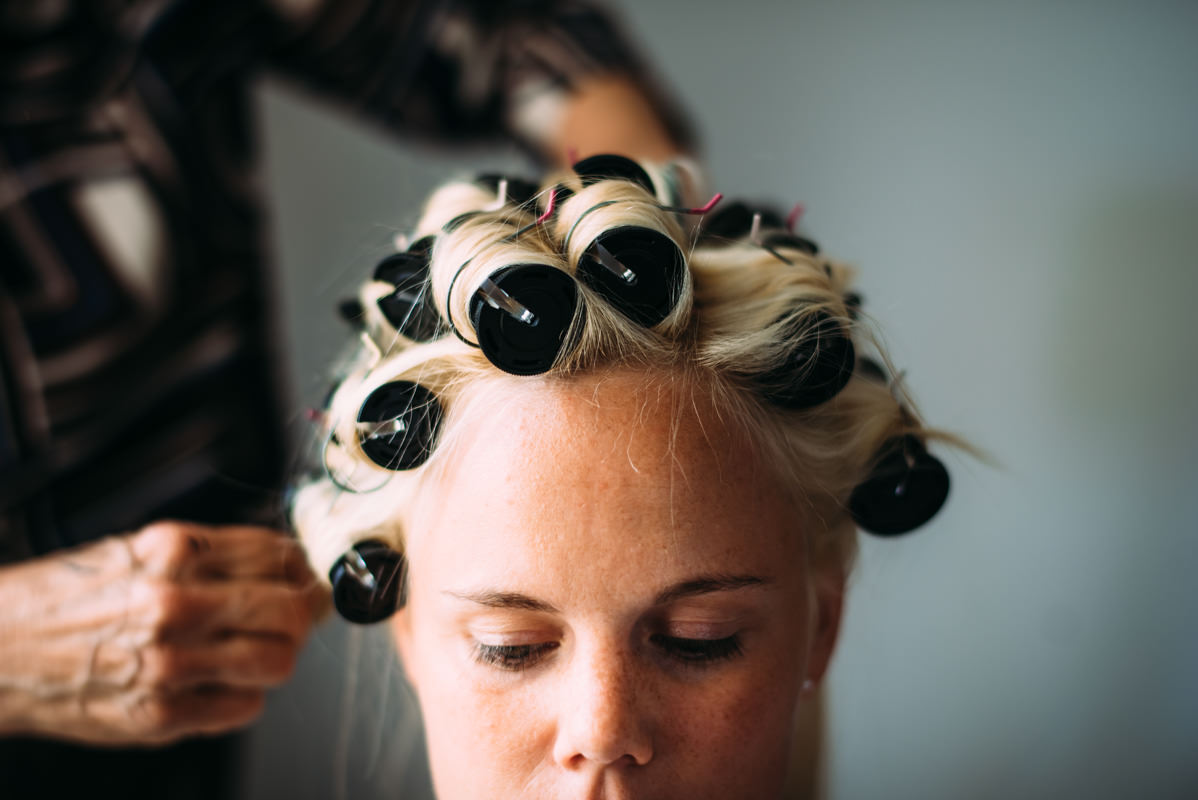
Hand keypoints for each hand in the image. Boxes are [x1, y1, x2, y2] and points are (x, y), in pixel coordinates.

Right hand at [0, 521, 323, 745]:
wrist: (0, 648)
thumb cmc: (72, 596)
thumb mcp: (142, 550)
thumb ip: (216, 555)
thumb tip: (290, 564)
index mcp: (174, 551)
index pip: (278, 556)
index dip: (306, 569)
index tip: (312, 576)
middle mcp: (174, 603)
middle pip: (290, 610)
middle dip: (304, 613)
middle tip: (300, 615)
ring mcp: (168, 663)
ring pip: (278, 661)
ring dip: (278, 656)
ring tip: (257, 650)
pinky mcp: (160, 713)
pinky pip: (244, 707)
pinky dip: (245, 696)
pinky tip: (222, 682)